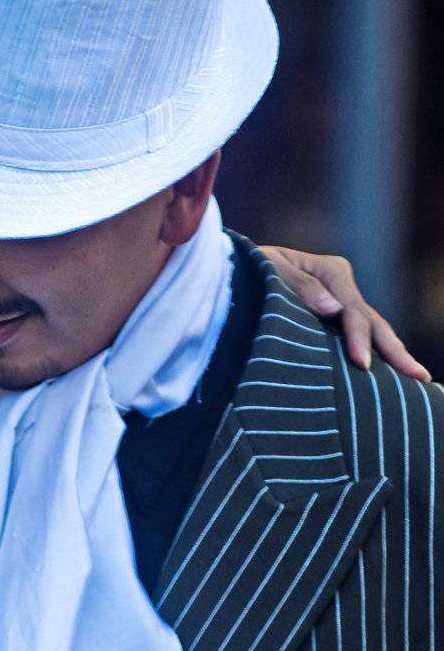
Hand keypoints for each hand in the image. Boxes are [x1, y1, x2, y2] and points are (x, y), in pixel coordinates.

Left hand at [262, 246, 430, 380]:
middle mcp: (342, 288)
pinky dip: (376, 357)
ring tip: (417, 380)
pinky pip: (358, 341)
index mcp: (331, 272)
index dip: (359, 338)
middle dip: (395, 351)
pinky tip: (391, 378)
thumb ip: (298, 287)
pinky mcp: (333, 324)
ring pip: (373, 333)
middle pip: (374, 322)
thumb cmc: (246, 272)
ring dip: (393, 356)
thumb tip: (332, 309)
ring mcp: (341, 306)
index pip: (353, 310)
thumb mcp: (266, 270)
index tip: (362, 364)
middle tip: (417, 377)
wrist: (233, 275)